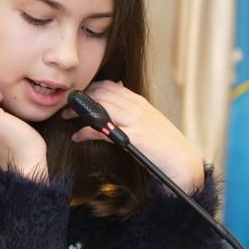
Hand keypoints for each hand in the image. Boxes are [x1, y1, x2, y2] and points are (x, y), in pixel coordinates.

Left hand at [63, 81, 204, 192]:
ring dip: (78, 111)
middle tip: (66, 107)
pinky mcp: (132, 137)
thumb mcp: (151, 123)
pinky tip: (77, 137)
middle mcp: (137, 108)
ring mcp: (135, 121)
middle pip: (101, 93)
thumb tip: (119, 99)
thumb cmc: (166, 147)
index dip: (90, 88)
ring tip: (66, 117)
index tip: (78, 97)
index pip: (110, 85)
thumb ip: (134, 112)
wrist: (182, 163)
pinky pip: (102, 129)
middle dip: (80, 98)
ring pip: (99, 106)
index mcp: (140, 103)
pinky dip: (85, 131)